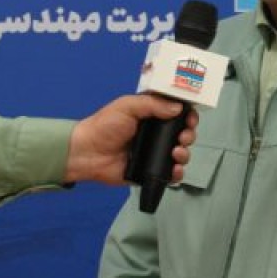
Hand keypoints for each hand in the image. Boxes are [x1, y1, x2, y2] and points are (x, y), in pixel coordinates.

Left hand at [65, 95, 198, 184]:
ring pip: (181, 153)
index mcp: (152, 115)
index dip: (188, 115)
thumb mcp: (127, 106)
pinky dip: (177, 173)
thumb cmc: (104, 126)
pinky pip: (170, 173)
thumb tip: (177, 108)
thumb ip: (153, 104)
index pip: (177, 113)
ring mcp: (154, 153)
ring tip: (176, 153)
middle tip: (183, 137)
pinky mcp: (150, 170)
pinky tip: (175, 169)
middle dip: (188, 135)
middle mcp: (156, 134)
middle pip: (183, 133)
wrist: (87, 153)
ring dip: (185, 153)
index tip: (190, 118)